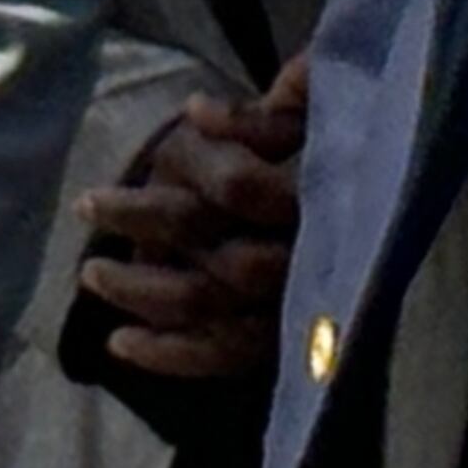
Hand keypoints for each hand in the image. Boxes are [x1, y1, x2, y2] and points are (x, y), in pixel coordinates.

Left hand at [75, 54, 309, 381]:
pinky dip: (166, 355)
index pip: (239, 186)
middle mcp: (300, 255)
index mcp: (314, 196)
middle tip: (87, 204)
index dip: (191, 168)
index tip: (152, 143)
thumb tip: (199, 111)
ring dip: (138, 289)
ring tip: (91, 272)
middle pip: (202, 244)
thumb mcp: (317, 111)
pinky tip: (121, 344)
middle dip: (141, 222)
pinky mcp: (278, 343)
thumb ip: (266, 113)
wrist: (380, 211)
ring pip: (203, 304)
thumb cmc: (340, 146)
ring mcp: (287, 306)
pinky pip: (218, 356)